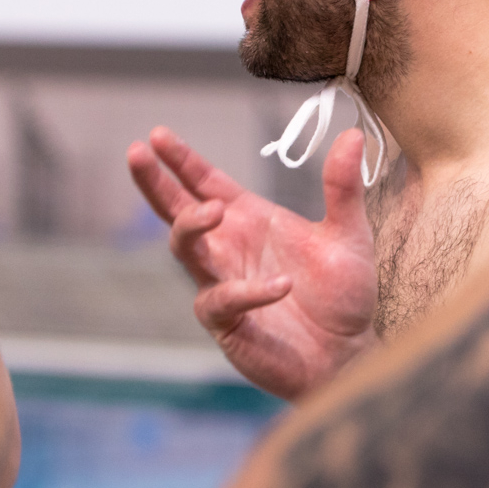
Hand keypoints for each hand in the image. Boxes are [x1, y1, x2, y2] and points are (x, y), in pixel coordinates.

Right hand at [127, 126, 378, 400]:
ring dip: (193, 226)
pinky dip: (248, 291)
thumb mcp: (348, 234)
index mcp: (248, 221)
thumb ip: (342, 188)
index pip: (204, 183)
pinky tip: (280, 286)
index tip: (157, 134)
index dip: (180, 160)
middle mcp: (228, 248)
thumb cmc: (343, 295)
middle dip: (155, 182)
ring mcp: (222, 284)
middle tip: (136, 153)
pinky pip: (222, 300)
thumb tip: (352, 134)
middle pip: (177, 211)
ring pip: (186, 250)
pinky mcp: (227, 323)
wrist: (349, 353)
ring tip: (214, 209)